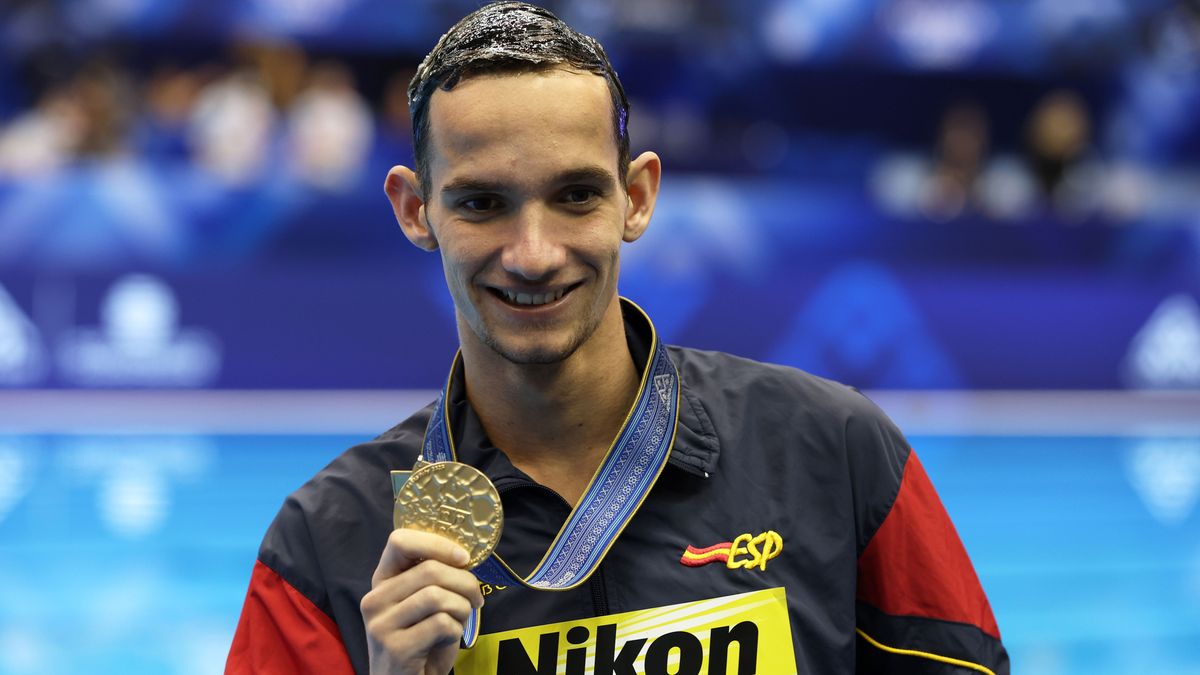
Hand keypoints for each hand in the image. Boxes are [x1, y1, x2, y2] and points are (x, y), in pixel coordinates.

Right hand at [360, 529, 484, 674]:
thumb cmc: (422, 642)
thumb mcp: (422, 605)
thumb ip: (432, 578)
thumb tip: (464, 554)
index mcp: (382, 582)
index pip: (400, 541)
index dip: (437, 543)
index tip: (464, 558)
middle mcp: (375, 599)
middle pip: (430, 570)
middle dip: (465, 583)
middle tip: (476, 598)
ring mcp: (381, 624)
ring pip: (438, 596)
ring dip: (462, 608)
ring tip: (461, 619)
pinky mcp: (395, 648)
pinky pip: (442, 624)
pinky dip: (456, 630)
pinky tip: (448, 640)